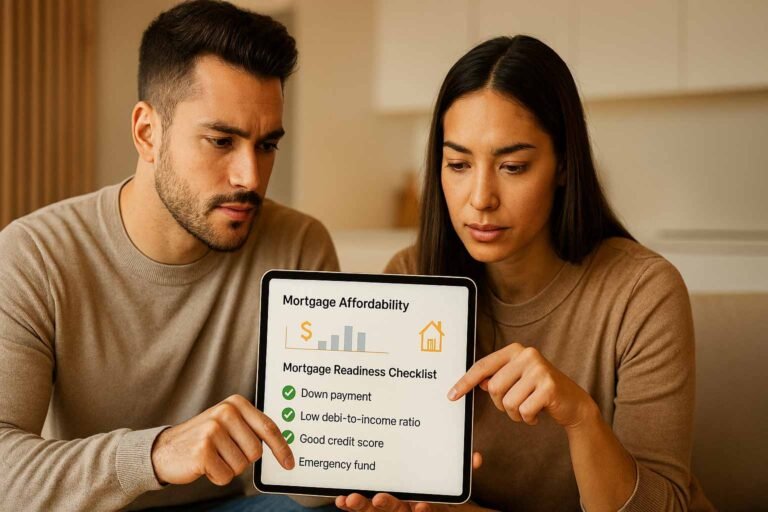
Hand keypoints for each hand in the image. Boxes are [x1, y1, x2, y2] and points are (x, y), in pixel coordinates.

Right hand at [150, 394, 292, 485]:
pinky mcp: (203, 450)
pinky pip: (226, 476)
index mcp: (236, 403)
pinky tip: (203, 465)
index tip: (290, 464)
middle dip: (242, 460)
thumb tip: (282, 446)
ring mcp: (213, 430)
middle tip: (223, 453)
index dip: (282, 449)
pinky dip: (216, 476)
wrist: (164, 449)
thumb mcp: (229, 425)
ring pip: (241, 466)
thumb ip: (252, 429)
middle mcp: (226, 412)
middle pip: (256, 452)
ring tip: (212, 457)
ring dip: (228, 468)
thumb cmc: (203, 439)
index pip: (268, 428)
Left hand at [335, 453, 482, 511]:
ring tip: (349, 500)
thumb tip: (476, 458)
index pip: (425, 510)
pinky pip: (361, 509)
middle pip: (395, 511)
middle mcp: (406, 510)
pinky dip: (349, 506)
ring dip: (361, 507)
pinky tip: (338, 500)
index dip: (424, 510)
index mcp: (424, 505)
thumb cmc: (438, 493)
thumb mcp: (452, 487)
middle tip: (378, 498)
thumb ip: (463, 472)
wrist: (432, 508)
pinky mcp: (374, 507)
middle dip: (386, 506)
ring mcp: (390, 510)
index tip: (421, 506)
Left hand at [448, 343, 595, 429]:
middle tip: (517, 404)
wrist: (574, 403)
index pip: (483, 366)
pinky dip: (528, 418)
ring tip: (528, 407)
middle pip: (494, 388)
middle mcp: (527, 355)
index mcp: (515, 351)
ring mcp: (540, 370)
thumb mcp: (517, 380)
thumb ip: (498, 378)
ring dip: (515, 413)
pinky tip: (538, 413)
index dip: (465, 382)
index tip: (451, 395)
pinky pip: (524, 411)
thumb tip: (479, 382)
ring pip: (508, 402)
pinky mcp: (549, 387)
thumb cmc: (540, 391)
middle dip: (501, 404)